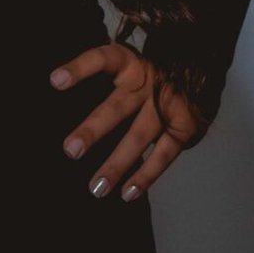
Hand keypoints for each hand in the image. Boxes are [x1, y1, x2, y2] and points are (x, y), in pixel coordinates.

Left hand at [48, 41, 209, 199]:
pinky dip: (146, 175)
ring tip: (96, 188)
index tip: (55, 81)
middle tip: (70, 150)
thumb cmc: (147, 75)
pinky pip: (164, 154)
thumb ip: (101, 80)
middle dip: (94, 130)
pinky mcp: (184, 126)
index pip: (103, 59)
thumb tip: (58, 95)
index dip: (80, 68)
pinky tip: (127, 193)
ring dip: (117, 164)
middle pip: (117, 107)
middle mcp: (148, 82)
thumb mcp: (127, 66)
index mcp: (129, 63)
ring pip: (138, 136)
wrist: (198, 70)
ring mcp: (167, 105)